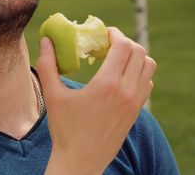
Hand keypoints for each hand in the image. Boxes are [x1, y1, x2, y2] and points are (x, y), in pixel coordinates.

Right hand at [37, 27, 155, 174]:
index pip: (123, 46)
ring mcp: (135, 102)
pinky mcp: (137, 112)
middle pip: (139, 51)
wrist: (81, 162)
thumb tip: (45, 40)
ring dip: (135, 56)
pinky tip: (120, 77)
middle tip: (107, 44)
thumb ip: (48, 65)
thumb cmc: (64, 130)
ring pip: (148, 66)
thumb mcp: (53, 95)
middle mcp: (127, 91)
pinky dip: (138, 73)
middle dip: (124, 42)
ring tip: (115, 59)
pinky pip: (147, 83)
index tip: (102, 33)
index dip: (114, 33)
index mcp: (107, 84)